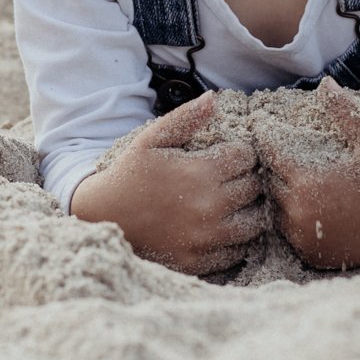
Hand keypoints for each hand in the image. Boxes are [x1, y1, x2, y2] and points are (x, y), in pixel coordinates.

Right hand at [70, 96, 267, 274]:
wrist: (104, 216)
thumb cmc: (130, 174)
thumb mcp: (152, 138)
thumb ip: (185, 118)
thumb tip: (213, 98)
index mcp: (202, 173)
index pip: (247, 158)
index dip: (241, 153)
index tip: (229, 155)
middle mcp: (210, 206)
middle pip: (255, 189)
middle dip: (247, 180)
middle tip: (231, 179)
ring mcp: (206, 238)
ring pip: (254, 223)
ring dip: (248, 211)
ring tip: (231, 203)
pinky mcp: (200, 261)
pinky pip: (238, 252)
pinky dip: (237, 240)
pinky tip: (221, 227)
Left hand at [254, 82, 359, 270]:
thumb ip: (345, 113)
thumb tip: (326, 83)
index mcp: (306, 180)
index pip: (270, 150)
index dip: (265, 133)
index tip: (263, 123)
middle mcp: (296, 210)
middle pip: (268, 178)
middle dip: (271, 161)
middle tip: (276, 147)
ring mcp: (299, 235)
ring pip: (273, 204)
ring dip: (278, 188)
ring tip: (288, 174)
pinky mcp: (306, 253)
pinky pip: (285, 229)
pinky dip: (289, 213)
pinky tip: (302, 201)